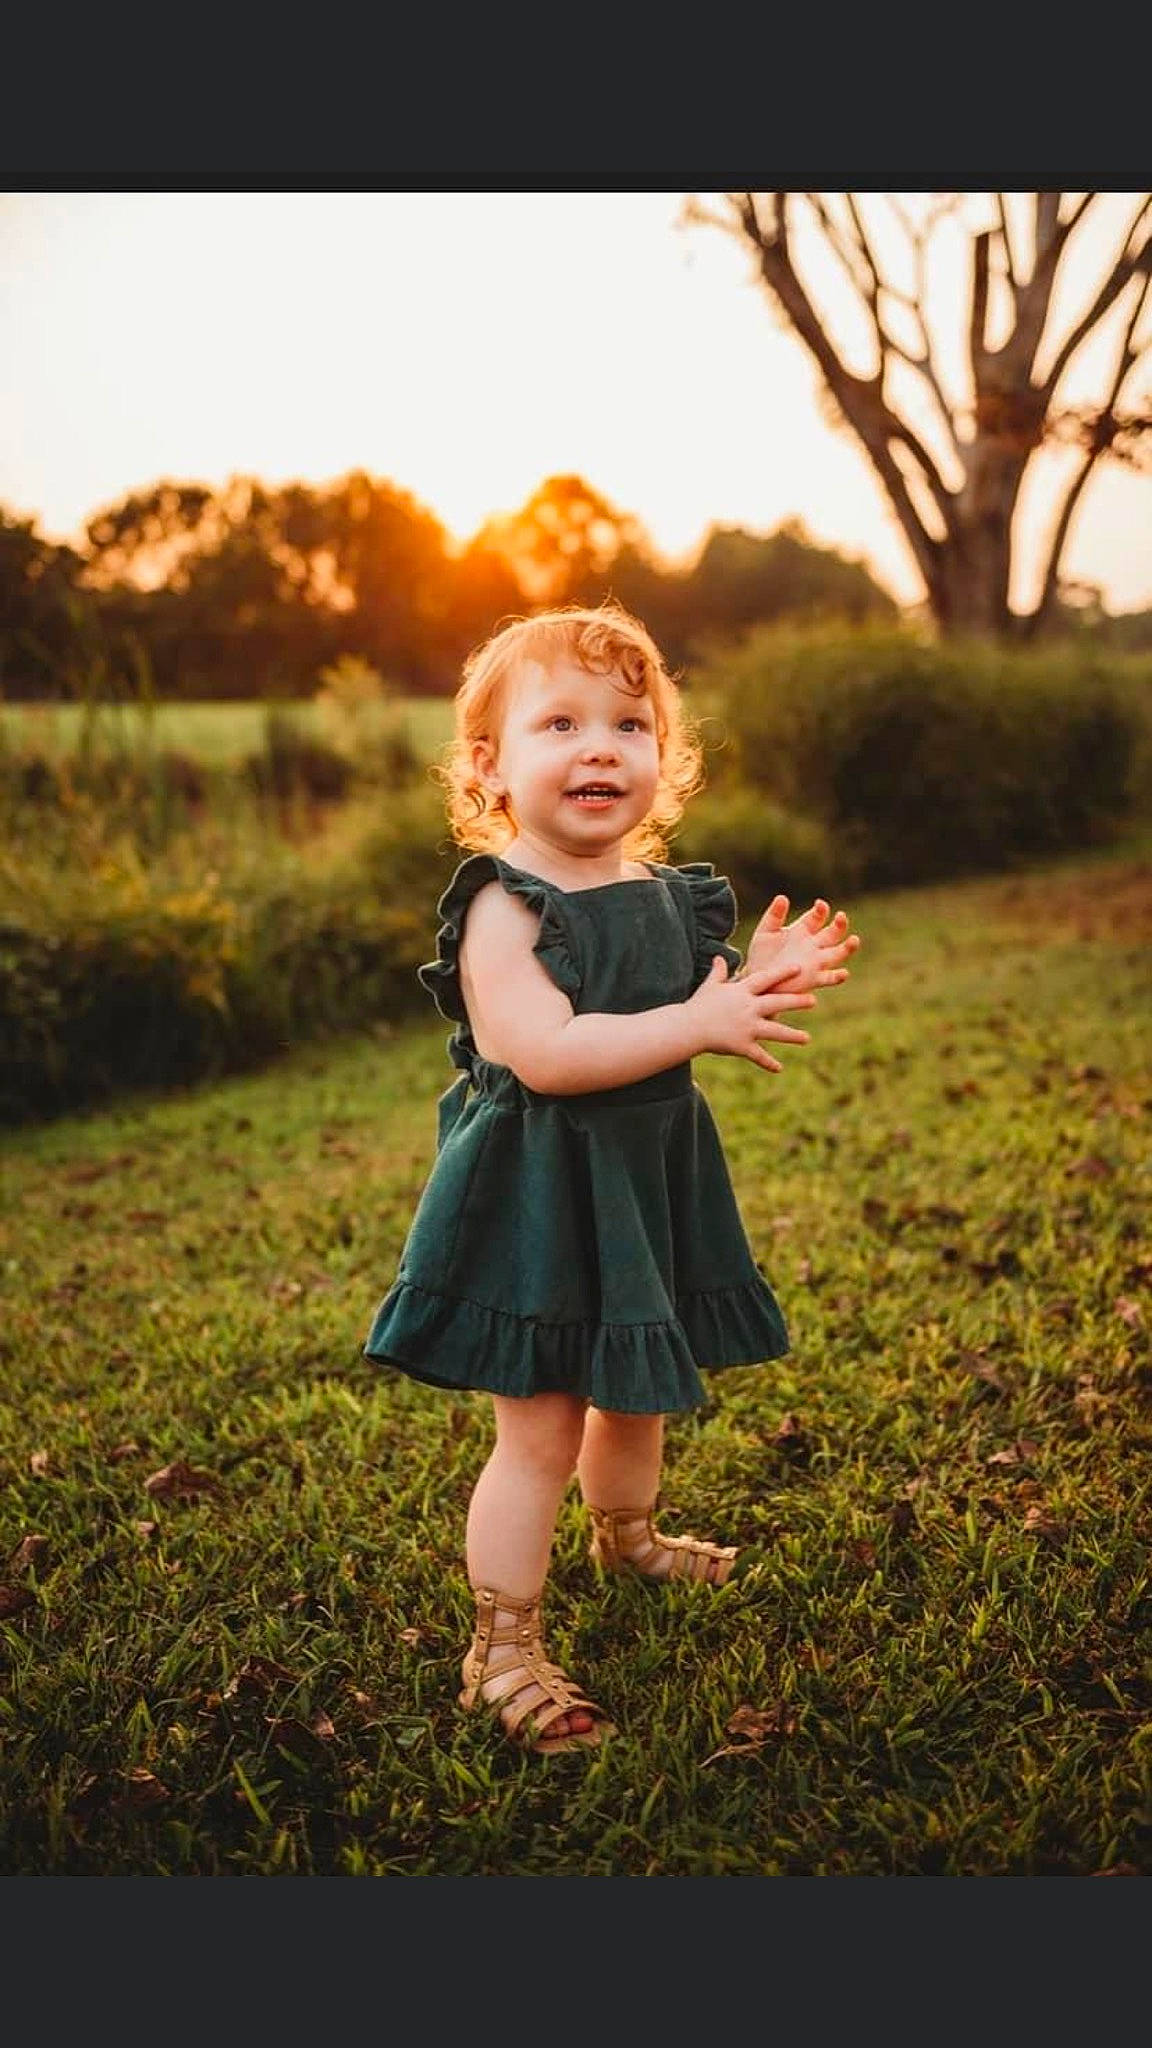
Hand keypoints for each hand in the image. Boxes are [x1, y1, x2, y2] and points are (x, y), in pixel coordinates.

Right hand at [688, 954, 815, 1072]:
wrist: (687, 1027)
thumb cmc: (698, 1005)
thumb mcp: (710, 986)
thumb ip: (718, 972)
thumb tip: (720, 958)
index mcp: (741, 992)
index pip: (766, 979)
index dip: (783, 972)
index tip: (799, 968)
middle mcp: (748, 1008)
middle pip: (777, 1003)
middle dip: (796, 1002)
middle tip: (813, 1001)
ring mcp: (746, 1028)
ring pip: (775, 1032)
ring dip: (792, 1036)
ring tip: (807, 1039)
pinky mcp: (741, 1045)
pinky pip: (758, 1056)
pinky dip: (768, 1063)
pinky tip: (779, 1068)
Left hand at [743, 894, 860, 993]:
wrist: (758, 980)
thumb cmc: (761, 955)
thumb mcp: (765, 932)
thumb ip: (774, 916)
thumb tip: (782, 897)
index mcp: (803, 930)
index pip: (818, 916)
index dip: (821, 910)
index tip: (820, 905)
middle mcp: (814, 945)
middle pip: (833, 932)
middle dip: (840, 924)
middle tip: (841, 916)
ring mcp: (816, 962)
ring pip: (838, 953)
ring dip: (848, 947)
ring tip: (854, 940)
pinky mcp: (814, 979)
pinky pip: (830, 978)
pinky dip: (838, 976)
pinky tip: (843, 973)